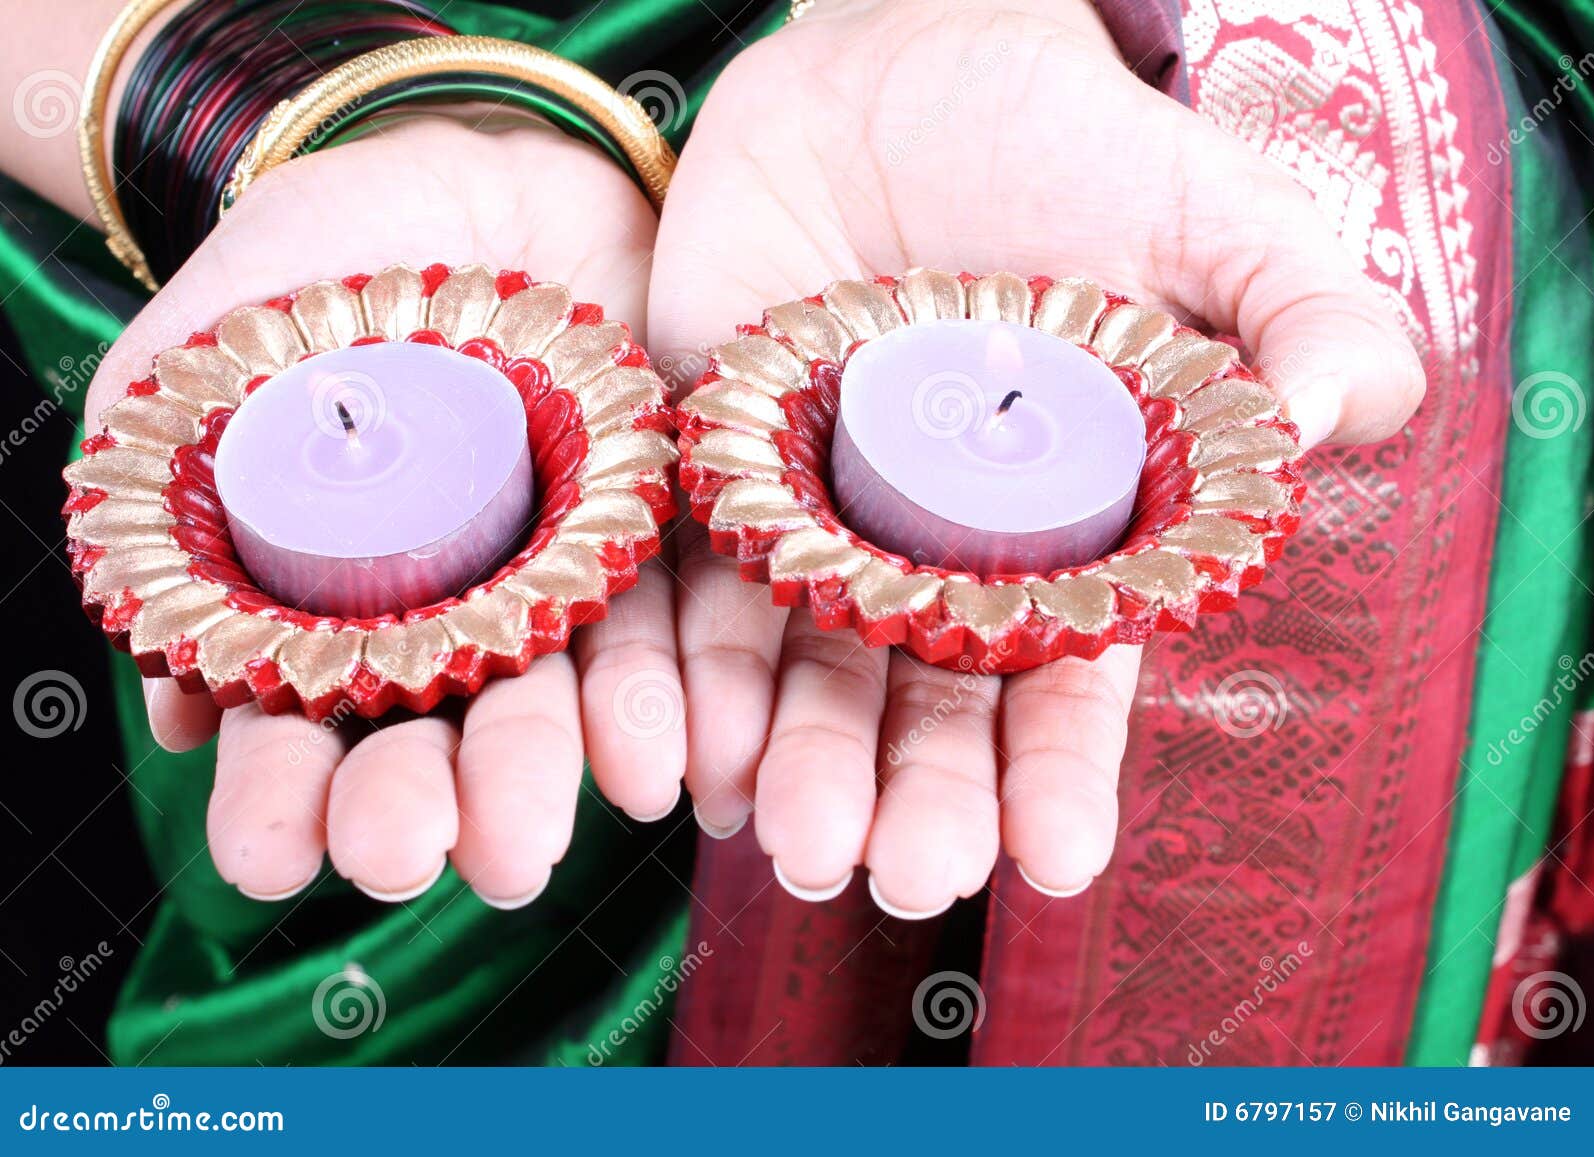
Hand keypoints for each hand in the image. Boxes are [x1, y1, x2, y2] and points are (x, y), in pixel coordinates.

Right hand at [86, 117, 685, 906]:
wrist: (479, 162)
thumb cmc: (324, 249)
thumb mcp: (210, 342)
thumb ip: (167, 489)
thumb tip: (176, 697)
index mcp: (338, 600)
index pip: (303, 724)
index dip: (285, 796)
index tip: (274, 856)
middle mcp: (457, 613)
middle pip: (442, 729)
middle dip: (427, 801)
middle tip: (421, 858)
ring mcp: (562, 573)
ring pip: (562, 694)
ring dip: (551, 773)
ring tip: (532, 845)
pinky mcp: (661, 520)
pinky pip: (676, 612)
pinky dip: (677, 691)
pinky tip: (673, 763)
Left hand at [649, 0, 1423, 914]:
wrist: (896, 70)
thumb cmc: (1066, 148)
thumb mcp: (1206, 221)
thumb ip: (1296, 311)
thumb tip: (1358, 402)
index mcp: (1057, 540)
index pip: (1064, 682)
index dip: (1059, 771)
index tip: (1054, 857)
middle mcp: (932, 557)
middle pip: (918, 702)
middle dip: (909, 793)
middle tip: (893, 876)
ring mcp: (817, 521)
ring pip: (797, 666)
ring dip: (786, 759)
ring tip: (784, 838)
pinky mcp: (712, 469)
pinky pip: (687, 580)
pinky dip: (676, 666)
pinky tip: (676, 752)